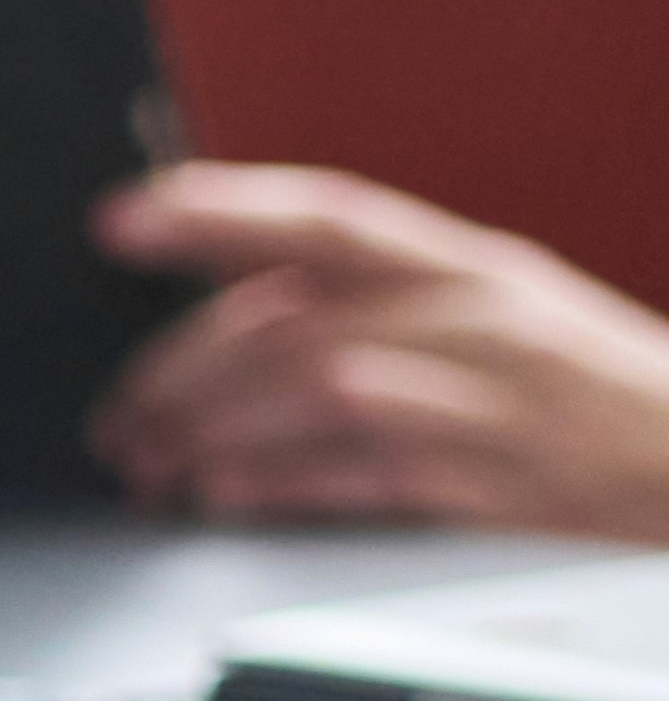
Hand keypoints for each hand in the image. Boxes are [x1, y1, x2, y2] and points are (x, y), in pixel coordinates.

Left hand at [89, 163, 668, 534]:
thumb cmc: (582, 392)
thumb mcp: (489, 317)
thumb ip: (372, 302)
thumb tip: (228, 306)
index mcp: (468, 267)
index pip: (328, 218)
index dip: (217, 209)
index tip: (120, 217)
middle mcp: (477, 319)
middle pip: (296, 317)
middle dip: (182, 367)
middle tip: (118, 412)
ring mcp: (493, 399)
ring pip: (320, 387)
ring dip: (213, 424)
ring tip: (149, 457)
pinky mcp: (503, 483)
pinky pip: (369, 473)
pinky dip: (283, 480)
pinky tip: (222, 490)